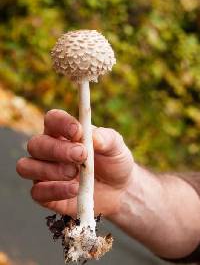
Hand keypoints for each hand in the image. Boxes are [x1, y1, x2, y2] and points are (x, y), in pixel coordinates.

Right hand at [17, 109, 133, 217]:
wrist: (119, 190)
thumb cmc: (113, 161)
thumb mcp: (116, 146)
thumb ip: (106, 138)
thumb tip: (93, 136)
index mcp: (63, 132)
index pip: (52, 120)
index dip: (61, 123)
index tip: (78, 131)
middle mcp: (49, 150)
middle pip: (36, 144)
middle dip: (57, 150)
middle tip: (81, 155)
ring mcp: (44, 173)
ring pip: (27, 167)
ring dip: (50, 170)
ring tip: (75, 174)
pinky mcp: (46, 195)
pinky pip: (37, 192)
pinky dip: (55, 190)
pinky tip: (75, 190)